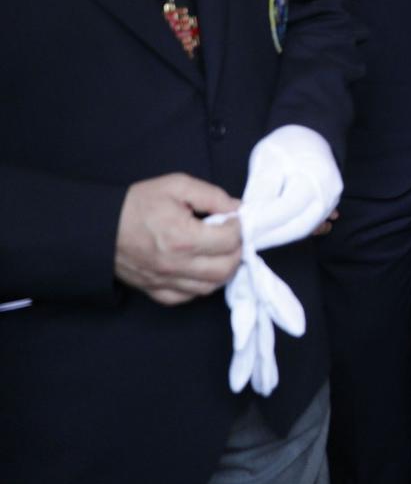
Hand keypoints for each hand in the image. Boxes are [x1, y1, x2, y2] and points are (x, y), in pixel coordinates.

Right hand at [115, 173, 243, 304]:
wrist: (98, 227)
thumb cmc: (137, 204)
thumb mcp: (177, 186)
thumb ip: (212, 196)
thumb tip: (236, 208)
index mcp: (182, 237)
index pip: (230, 240)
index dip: (238, 226)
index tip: (233, 218)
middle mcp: (175, 264)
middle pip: (226, 268)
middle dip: (236, 251)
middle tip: (231, 236)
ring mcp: (164, 281)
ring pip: (210, 287)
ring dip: (222, 270)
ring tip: (219, 252)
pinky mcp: (154, 290)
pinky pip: (187, 297)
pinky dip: (200, 286)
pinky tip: (200, 269)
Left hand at [238, 125, 341, 250]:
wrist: (312, 136)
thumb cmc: (287, 145)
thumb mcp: (267, 160)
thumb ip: (261, 190)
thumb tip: (250, 219)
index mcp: (314, 178)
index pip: (287, 210)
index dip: (263, 224)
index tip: (242, 231)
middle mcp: (329, 194)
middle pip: (299, 227)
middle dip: (271, 237)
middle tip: (246, 240)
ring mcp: (331, 202)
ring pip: (304, 229)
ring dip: (279, 237)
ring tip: (255, 237)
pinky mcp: (329, 206)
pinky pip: (309, 225)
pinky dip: (290, 231)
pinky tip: (272, 233)